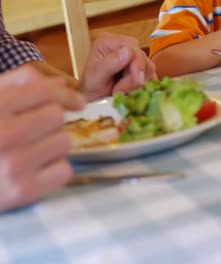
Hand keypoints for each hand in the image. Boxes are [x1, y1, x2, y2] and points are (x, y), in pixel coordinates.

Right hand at [0, 64, 85, 211]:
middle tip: (34, 134)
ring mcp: (15, 164)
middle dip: (51, 123)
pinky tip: (35, 172)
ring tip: (32, 153)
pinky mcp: (25, 190)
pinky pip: (64, 170)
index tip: (77, 102)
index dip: (65, 94)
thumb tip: (62, 83)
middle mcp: (4, 134)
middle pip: (57, 116)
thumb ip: (18, 84)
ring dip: (54, 146)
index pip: (43, 91)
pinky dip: (54, 171)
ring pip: (64, 142)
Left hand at [80, 32, 156, 101]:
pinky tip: (132, 92)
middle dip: (135, 77)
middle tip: (122, 91)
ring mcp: (133, 56)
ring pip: (148, 67)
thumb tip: (129, 52)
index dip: (137, 64)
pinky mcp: (141, 67)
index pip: (131, 46)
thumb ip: (109, 64)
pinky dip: (144, 85)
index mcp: (107, 41)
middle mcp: (122, 44)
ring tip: (123, 92)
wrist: (95, 100)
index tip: (136, 82)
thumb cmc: (91, 88)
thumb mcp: (95, 78)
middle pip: (141, 57)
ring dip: (138, 83)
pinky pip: (151, 75)